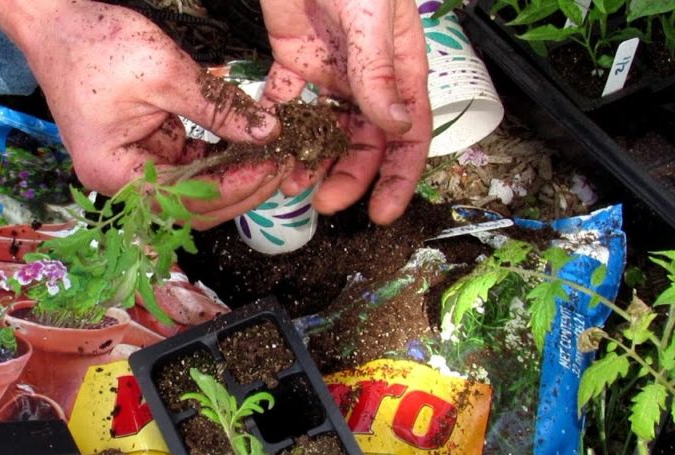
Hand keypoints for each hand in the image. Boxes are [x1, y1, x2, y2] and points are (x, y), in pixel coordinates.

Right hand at [0, 0, 289, 227]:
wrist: (54, 23)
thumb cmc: (95, 45)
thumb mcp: (165, 73)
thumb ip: (219, 107)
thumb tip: (269, 131)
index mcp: (113, 172)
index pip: (186, 199)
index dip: (235, 187)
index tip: (273, 167)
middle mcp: (119, 181)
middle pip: (190, 205)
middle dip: (238, 190)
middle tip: (281, 168)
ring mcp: (130, 167)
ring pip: (192, 190)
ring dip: (230, 176)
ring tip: (270, 157)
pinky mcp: (141, 149)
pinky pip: (185, 165)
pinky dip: (214, 158)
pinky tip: (246, 145)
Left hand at [259, 0, 431, 223]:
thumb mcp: (372, 20)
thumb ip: (380, 75)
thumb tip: (397, 128)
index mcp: (400, 69)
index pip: (409, 134)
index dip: (399, 177)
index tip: (382, 213)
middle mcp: (367, 77)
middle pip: (364, 140)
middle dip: (348, 176)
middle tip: (324, 202)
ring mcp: (329, 71)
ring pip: (324, 129)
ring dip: (310, 159)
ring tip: (289, 183)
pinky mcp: (291, 61)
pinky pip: (286, 103)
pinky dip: (277, 127)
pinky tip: (266, 147)